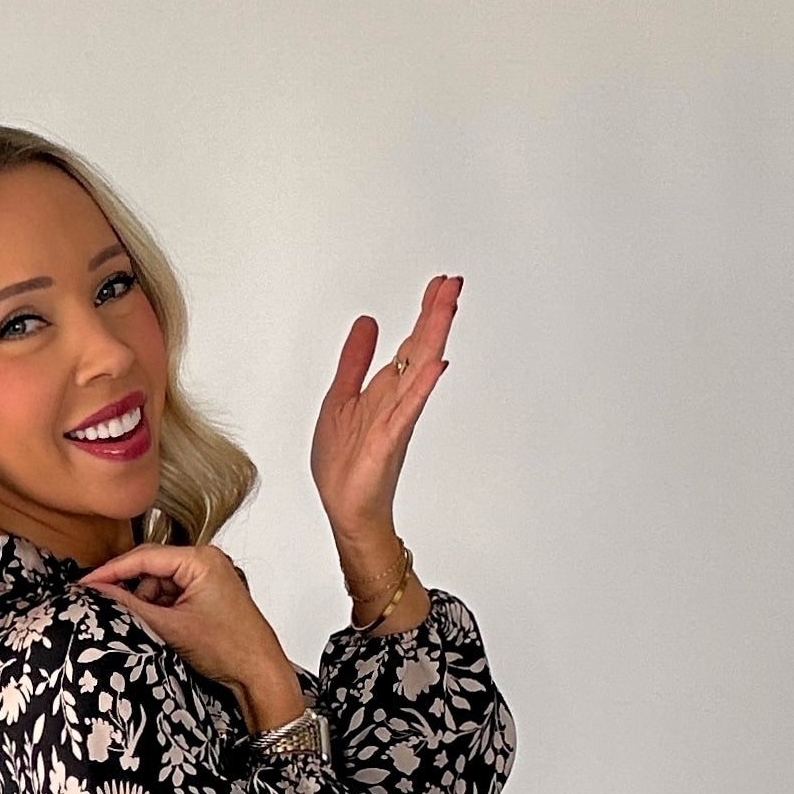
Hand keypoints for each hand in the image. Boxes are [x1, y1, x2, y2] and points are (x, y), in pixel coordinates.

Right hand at [75, 540, 305, 728]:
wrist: (259, 674)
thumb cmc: (231, 648)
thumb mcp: (171, 627)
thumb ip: (131, 606)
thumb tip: (99, 592)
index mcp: (201, 559)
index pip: (144, 557)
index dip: (111, 571)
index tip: (87, 582)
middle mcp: (206, 561)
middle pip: (151, 568)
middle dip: (130, 589)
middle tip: (104, 605)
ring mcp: (208, 577)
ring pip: (159, 584)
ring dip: (146, 604)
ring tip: (148, 628)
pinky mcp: (207, 594)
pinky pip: (172, 595)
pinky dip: (160, 610)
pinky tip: (159, 629)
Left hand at [311, 272, 460, 553]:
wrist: (345, 510)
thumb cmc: (345, 466)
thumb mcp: (340, 398)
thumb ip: (354, 361)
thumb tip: (366, 323)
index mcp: (386, 390)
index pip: (411, 344)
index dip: (424, 313)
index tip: (439, 285)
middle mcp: (397, 400)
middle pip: (422, 348)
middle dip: (436, 314)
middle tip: (453, 283)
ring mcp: (396, 418)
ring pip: (420, 369)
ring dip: (434, 336)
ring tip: (447, 306)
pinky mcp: (389, 440)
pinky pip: (409, 408)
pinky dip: (423, 385)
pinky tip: (436, 364)